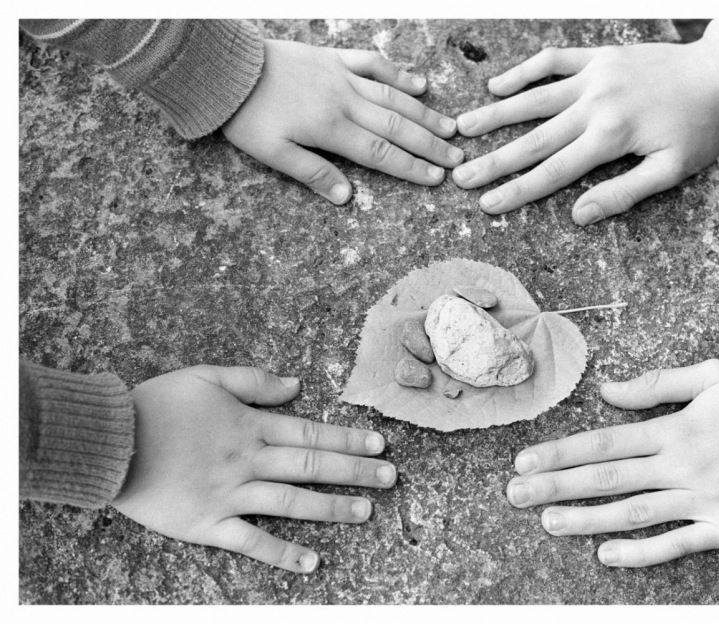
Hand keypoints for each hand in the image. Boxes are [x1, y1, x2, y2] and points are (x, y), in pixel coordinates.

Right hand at [112, 365, 396, 572]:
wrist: (108, 442)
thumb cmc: (155, 405)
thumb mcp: (205, 377)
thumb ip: (254, 381)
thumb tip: (296, 385)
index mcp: (249, 426)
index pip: (310, 432)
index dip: (348, 437)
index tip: (379, 444)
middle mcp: (247, 461)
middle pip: (310, 466)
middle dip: (354, 470)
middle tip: (390, 477)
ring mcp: (229, 495)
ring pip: (290, 502)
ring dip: (330, 508)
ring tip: (365, 512)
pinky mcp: (207, 524)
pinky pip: (250, 541)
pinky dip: (281, 552)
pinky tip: (312, 562)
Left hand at [222, 40, 463, 202]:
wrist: (227, 68)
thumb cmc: (247, 116)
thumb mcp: (273, 154)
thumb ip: (312, 174)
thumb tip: (346, 198)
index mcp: (330, 128)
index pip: (381, 152)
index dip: (411, 167)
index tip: (437, 179)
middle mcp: (344, 100)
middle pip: (397, 126)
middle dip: (429, 145)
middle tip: (457, 158)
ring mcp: (342, 76)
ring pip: (393, 96)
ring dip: (424, 114)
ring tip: (450, 128)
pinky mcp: (334, 59)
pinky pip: (373, 63)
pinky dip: (398, 73)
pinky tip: (419, 84)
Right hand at [452, 42, 718, 224]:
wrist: (718, 73)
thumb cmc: (699, 129)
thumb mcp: (673, 170)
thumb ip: (624, 192)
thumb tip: (579, 215)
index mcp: (611, 137)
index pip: (553, 171)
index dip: (516, 190)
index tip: (486, 205)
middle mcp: (594, 105)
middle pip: (534, 138)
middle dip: (493, 160)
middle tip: (459, 176)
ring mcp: (593, 76)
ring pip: (533, 98)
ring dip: (495, 114)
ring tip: (462, 128)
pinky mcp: (597, 56)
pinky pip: (552, 60)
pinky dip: (523, 71)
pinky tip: (497, 84)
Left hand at [506, 359, 718, 566]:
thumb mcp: (714, 376)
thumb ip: (658, 383)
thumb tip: (609, 390)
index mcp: (675, 428)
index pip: (603, 442)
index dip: (560, 452)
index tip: (525, 460)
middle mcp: (681, 465)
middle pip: (606, 479)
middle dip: (555, 486)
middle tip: (515, 495)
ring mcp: (703, 499)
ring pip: (632, 512)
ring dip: (585, 519)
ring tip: (547, 522)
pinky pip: (676, 543)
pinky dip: (640, 552)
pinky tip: (606, 555)